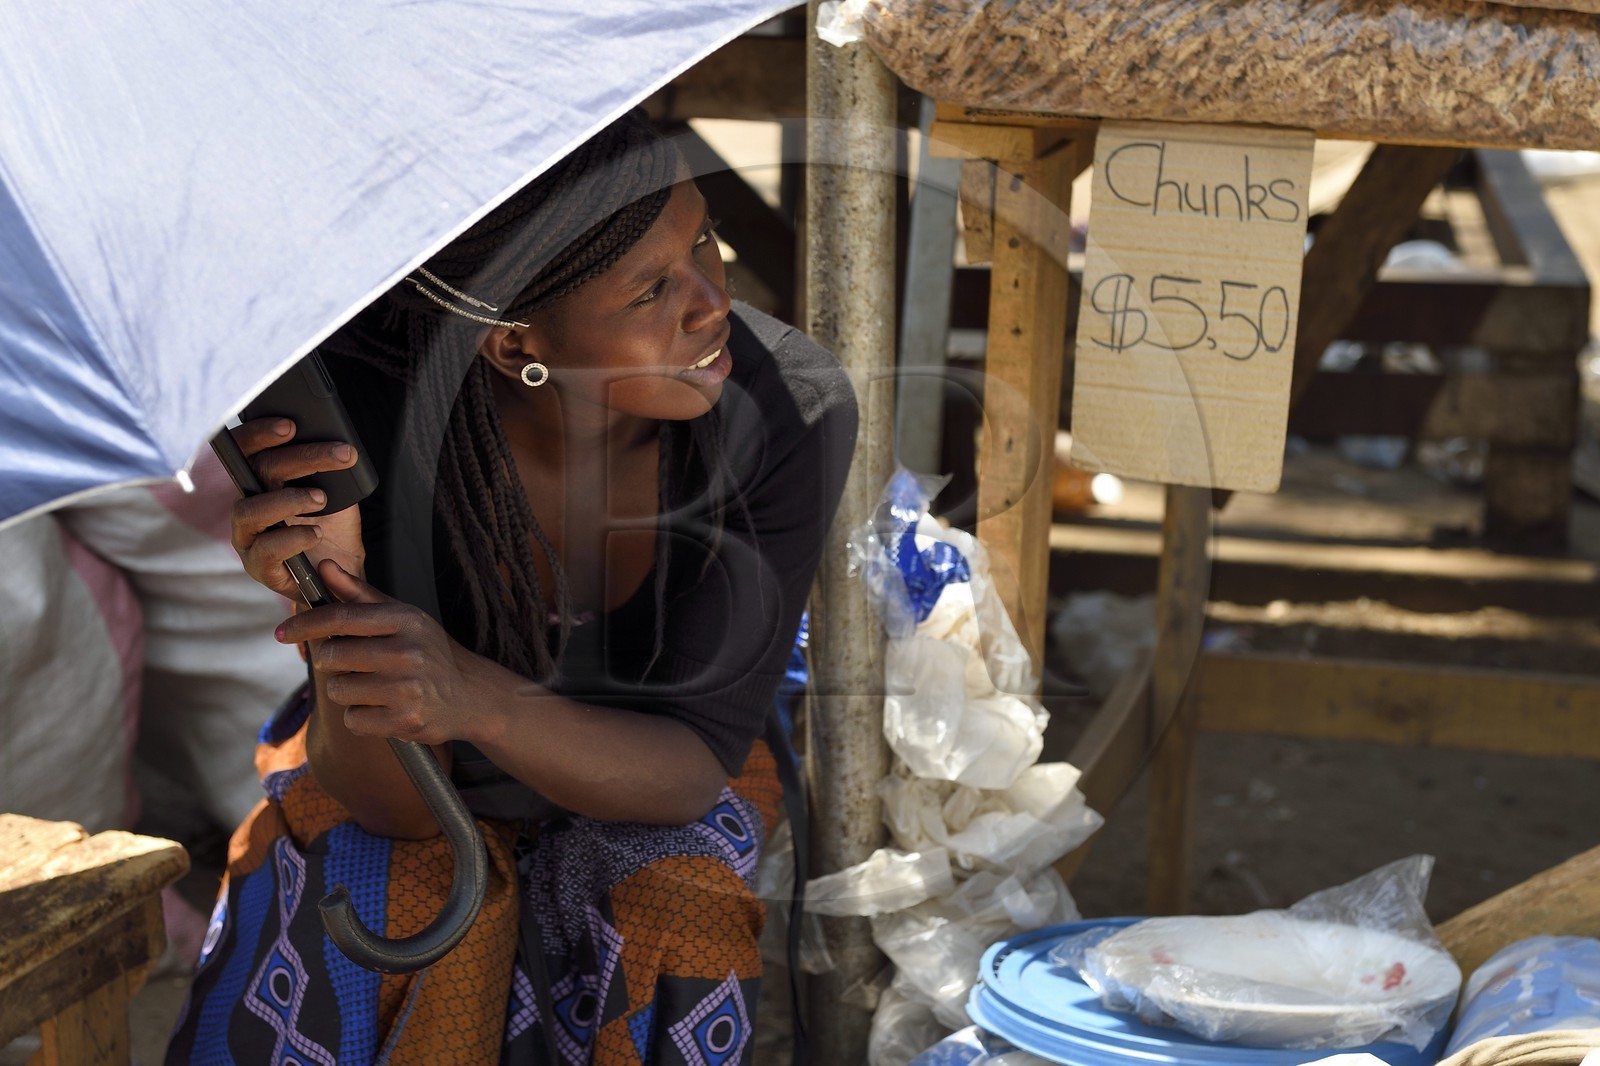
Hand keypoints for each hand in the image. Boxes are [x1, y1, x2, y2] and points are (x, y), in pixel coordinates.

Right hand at [229, 417, 365, 600]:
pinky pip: (266, 550)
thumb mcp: (335, 490)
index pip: (247, 448)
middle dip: (303, 457)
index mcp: (260, 480)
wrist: (339, 570)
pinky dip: (293, 538)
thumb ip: (326, 468)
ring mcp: (248, 536)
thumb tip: (338, 442)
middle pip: (257, 470)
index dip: (260, 433)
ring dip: (290, 500)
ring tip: (322, 499)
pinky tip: (315, 534)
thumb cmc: (331, 525)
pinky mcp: (258, 565)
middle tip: (340, 454)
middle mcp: (247, 503)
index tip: (291, 425)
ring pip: (249, 510)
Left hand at [279, 561, 494, 746]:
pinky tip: (383, 709)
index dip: (305, 624)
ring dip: (347, 692)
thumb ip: (359, 593)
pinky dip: (360, 717)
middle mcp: (407, 652)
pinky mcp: (406, 720)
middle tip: (354, 666)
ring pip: (340, 690)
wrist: (469, 694)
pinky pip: (353, 719)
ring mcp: (408, 688)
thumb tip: (325, 566)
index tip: (281, 631)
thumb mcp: (400, 616)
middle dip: (333, 664)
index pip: (341, 618)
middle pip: (333, 657)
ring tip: (374, 688)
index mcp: (404, 620)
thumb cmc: (426, 650)